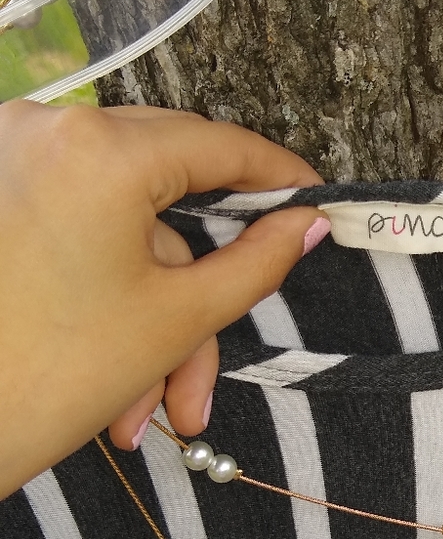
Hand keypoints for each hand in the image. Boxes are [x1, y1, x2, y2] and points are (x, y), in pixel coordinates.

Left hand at [0, 101, 328, 499]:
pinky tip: (120, 387)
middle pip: (170, 192)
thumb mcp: (181, 317)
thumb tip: (309, 223)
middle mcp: (46, 130)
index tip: (316, 200)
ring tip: (157, 408)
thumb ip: (259, 260)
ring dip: (153, 320)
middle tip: (238, 324)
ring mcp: (8, 156)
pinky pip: (79, 232)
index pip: (219, 146)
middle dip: (202, 287)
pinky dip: (109, 298)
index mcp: (101, 151)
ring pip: (124, 231)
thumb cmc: (54, 378)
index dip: (279, 175)